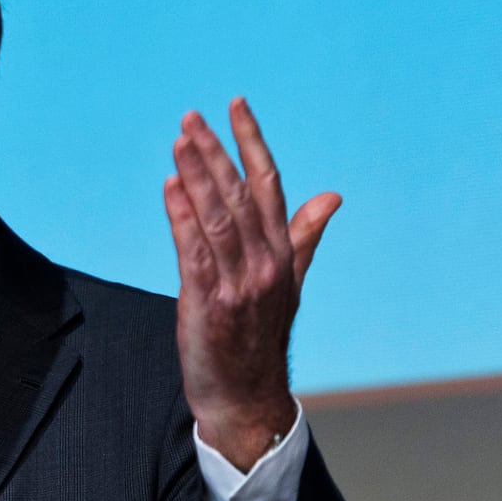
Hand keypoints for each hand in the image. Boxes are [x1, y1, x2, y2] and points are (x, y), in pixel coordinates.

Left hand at [164, 97, 338, 471]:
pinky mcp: (209, 302)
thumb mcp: (289, 282)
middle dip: (215, 152)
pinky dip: (182, 216)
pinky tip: (170, 188)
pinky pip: (194, 251)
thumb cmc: (259, 335)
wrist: (245, 394)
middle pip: (239, 195)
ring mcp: (238, 283)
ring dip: (197, 176)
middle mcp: (264, 264)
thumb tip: (331, 196)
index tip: (236, 106)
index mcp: (282, 254)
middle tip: (191, 117)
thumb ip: (303, 236)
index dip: (251, 143)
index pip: (268, 185)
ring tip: (178, 141)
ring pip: (217, 217)